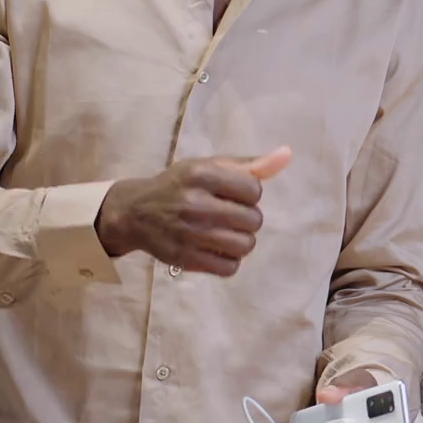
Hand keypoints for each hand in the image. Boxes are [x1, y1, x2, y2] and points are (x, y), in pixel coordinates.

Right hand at [94, 147, 290, 274]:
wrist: (135, 212)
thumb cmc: (180, 186)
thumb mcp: (209, 167)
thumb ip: (250, 165)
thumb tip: (287, 155)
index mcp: (201, 174)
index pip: (254, 190)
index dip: (250, 194)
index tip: (234, 195)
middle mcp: (194, 203)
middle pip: (253, 220)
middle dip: (247, 219)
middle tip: (229, 216)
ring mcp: (189, 233)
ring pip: (245, 246)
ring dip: (242, 241)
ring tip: (226, 233)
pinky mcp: (185, 259)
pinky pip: (229, 268)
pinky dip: (229, 260)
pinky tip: (217, 249)